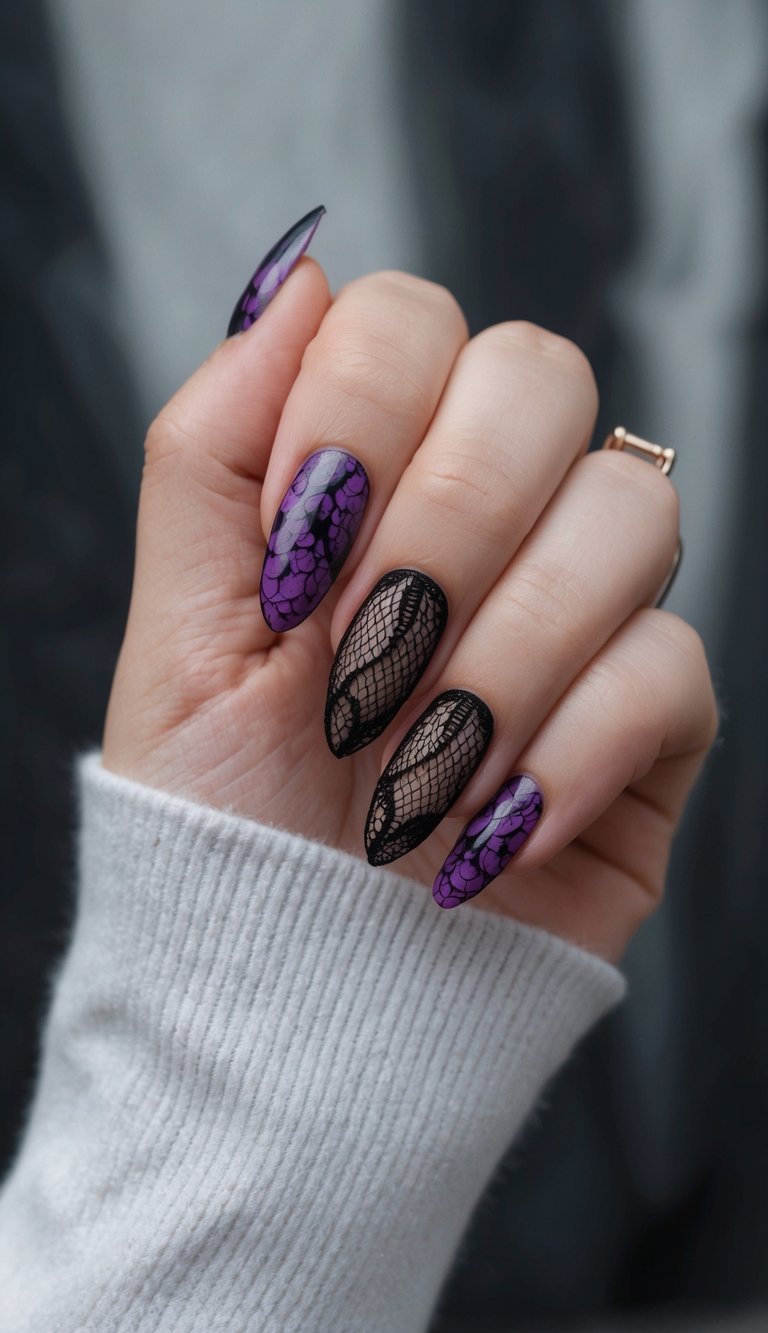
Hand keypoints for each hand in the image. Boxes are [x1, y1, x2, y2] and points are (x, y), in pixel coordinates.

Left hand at [103, 256, 717, 961]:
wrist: (291, 987)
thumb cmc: (224, 813)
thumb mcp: (179, 629)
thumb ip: (215, 445)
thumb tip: (299, 276)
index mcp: (376, 474)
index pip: (415, 323)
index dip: (358, 418)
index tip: (293, 561)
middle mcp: (492, 519)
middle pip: (544, 380)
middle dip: (443, 524)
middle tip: (361, 656)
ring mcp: (583, 613)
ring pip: (630, 513)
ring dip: (499, 655)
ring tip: (410, 765)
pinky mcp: (650, 721)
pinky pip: (671, 667)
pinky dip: (562, 751)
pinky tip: (481, 827)